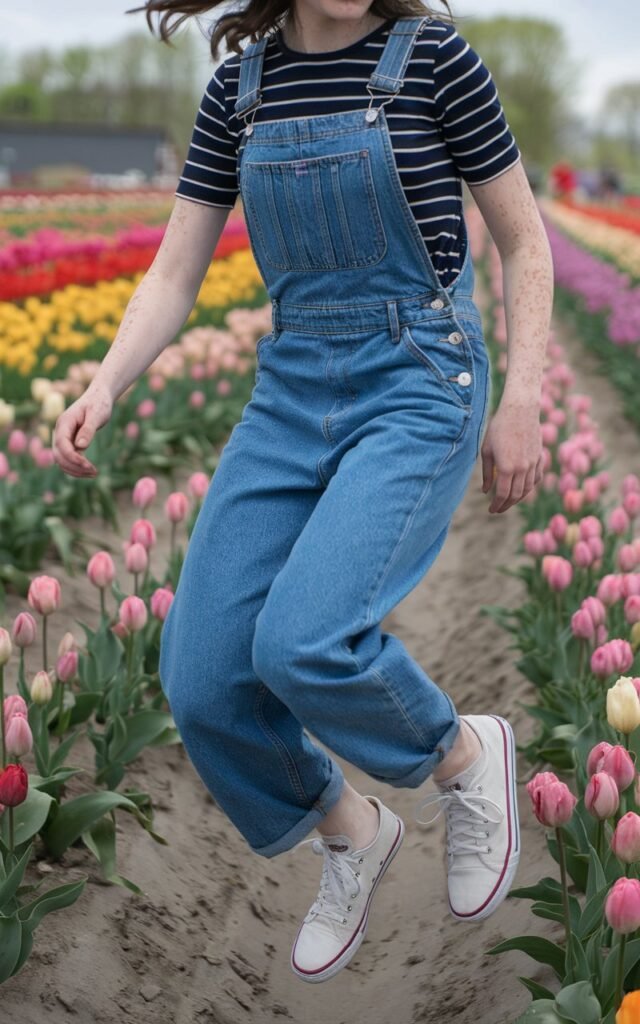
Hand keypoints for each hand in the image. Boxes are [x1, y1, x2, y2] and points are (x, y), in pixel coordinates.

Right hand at [52, 384, 113, 477]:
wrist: (99, 398)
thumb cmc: (99, 404)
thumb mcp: (97, 415)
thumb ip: (88, 430)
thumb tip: (80, 446)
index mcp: (64, 423)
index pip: (62, 444)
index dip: (72, 457)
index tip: (88, 465)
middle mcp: (60, 431)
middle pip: (58, 455)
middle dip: (74, 467)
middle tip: (94, 472)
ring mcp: (63, 437)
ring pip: (62, 460)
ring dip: (75, 470)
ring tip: (94, 473)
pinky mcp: (69, 442)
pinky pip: (68, 459)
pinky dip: (77, 467)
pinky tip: (90, 470)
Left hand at [481, 395, 543, 512]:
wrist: (520, 410)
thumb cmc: (499, 428)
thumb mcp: (487, 450)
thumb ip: (487, 473)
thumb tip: (486, 490)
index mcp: (507, 467)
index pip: (502, 495)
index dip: (496, 505)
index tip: (491, 510)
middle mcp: (522, 468)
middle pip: (516, 495)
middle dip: (506, 505)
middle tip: (498, 509)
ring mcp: (533, 463)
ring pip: (528, 489)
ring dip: (518, 498)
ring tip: (509, 501)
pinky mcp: (539, 457)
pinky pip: (537, 478)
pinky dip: (530, 486)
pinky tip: (523, 488)